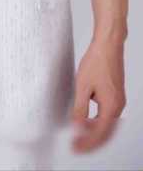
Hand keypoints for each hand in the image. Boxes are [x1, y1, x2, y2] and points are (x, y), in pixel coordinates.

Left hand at [71, 36, 125, 152]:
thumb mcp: (82, 86)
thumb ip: (80, 108)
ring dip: (94, 132)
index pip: (99, 134)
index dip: (86, 143)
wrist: (108, 45)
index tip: (75, 147)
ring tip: (79, 135)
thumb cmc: (96, 61)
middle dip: (91, 141)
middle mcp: (118, 106)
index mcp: (111, 107)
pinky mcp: (115, 94)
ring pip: (107, 124)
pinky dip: (97, 121)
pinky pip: (107, 115)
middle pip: (106, 133)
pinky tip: (86, 119)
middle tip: (76, 146)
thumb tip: (77, 126)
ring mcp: (118, 101)